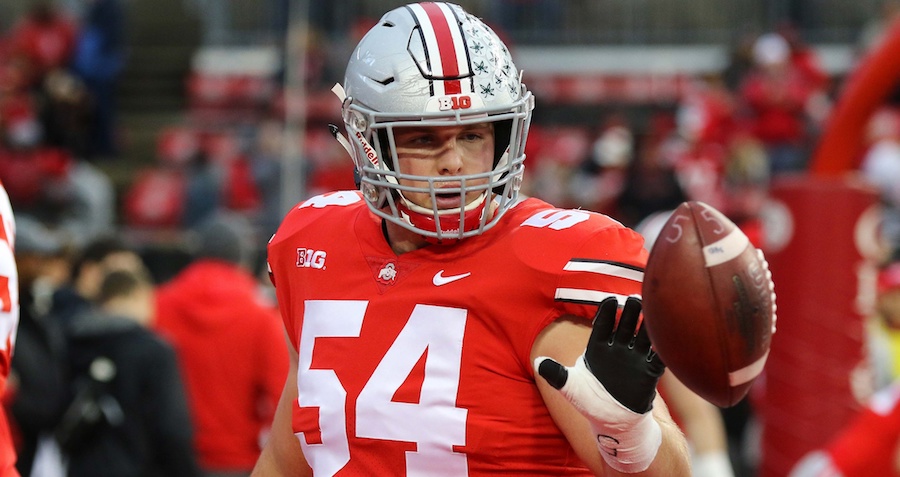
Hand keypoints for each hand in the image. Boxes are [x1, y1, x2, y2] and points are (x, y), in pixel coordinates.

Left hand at [538, 296, 663, 412]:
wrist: (612, 422)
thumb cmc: (590, 402)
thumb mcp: (570, 388)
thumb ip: (556, 374)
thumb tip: (538, 362)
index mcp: (597, 349)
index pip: (602, 326)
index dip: (606, 314)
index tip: (610, 300)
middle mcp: (617, 350)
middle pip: (624, 326)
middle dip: (629, 313)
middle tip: (634, 299)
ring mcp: (634, 360)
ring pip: (643, 337)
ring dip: (647, 325)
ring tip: (652, 311)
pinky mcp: (648, 373)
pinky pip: (657, 359)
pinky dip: (661, 350)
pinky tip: (665, 340)